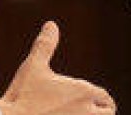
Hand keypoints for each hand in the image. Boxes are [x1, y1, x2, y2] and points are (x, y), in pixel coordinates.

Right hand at [0, 22, 114, 114]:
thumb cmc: (22, 96)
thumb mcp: (34, 66)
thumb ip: (45, 45)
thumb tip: (52, 25)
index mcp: (83, 92)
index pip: (106, 98)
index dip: (100, 99)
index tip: (90, 101)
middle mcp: (87, 112)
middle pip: (108, 114)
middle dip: (101, 112)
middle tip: (87, 110)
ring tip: (76, 114)